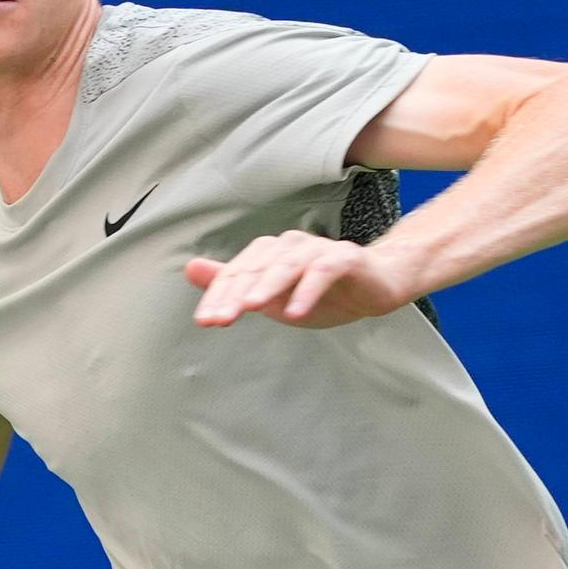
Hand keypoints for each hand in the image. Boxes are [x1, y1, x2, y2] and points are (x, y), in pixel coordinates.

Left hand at [183, 232, 421, 328]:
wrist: (376, 287)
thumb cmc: (323, 292)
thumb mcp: (272, 296)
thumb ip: (234, 285)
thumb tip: (190, 269)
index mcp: (269, 254)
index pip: (236, 275)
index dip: (218, 297)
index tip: (204, 322)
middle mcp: (289, 246)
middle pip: (256, 268)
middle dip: (235, 295)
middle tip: (219, 321)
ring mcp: (317, 249)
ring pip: (286, 264)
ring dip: (267, 286)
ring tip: (251, 308)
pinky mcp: (345, 258)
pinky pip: (323, 271)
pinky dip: (308, 290)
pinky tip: (297, 312)